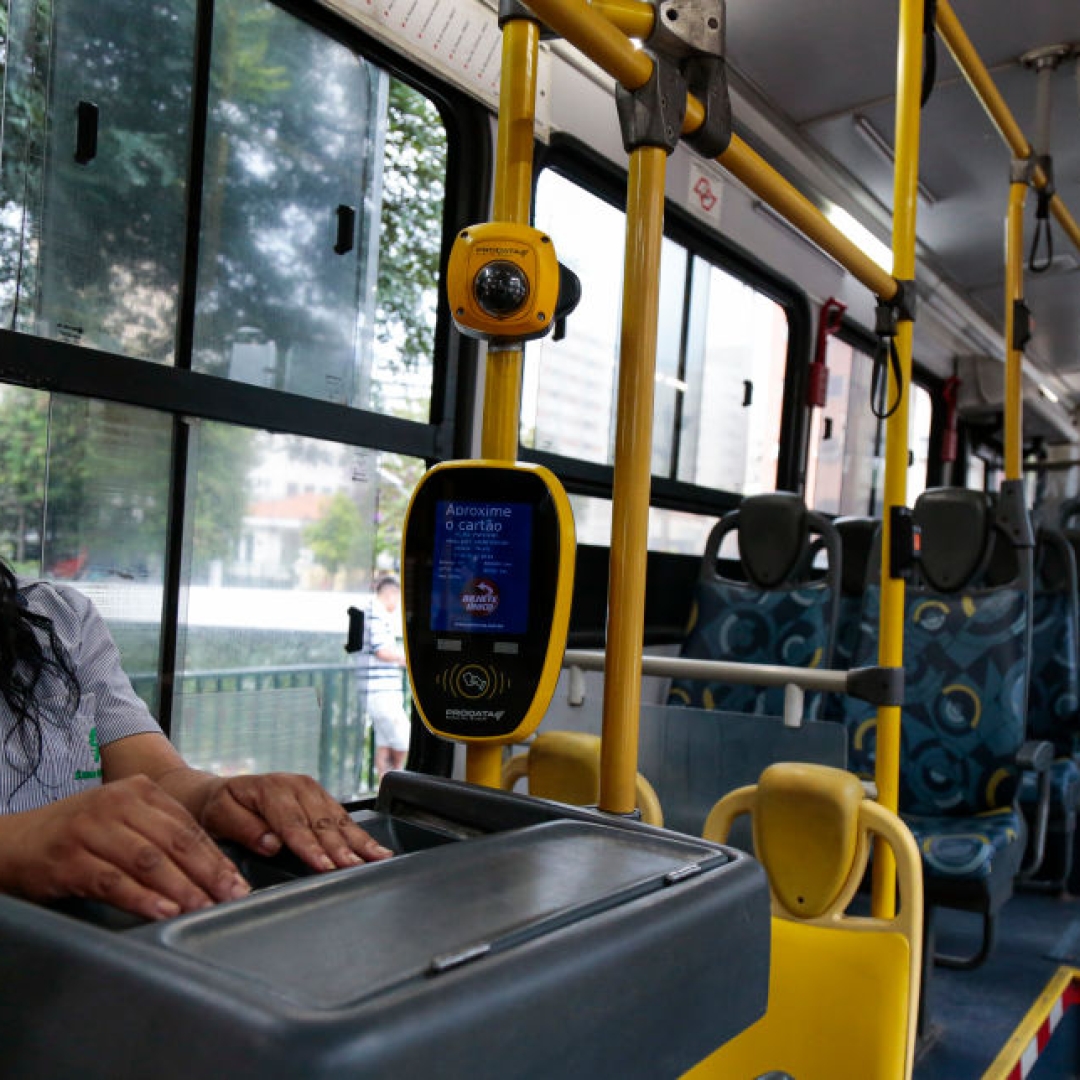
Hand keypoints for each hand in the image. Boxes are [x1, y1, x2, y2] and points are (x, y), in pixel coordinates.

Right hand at [0, 776, 250, 920]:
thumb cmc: (81, 834)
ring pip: (149, 861)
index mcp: (140, 791)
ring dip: (181, 888)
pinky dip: (142, 898)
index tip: (237, 884)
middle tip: (230, 899)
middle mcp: (119, 804)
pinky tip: (163, 912)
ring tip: (202, 908)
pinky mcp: (70, 859)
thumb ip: (162, 836)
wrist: (16, 841)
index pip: (189, 827)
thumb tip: (212, 872)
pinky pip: (114, 882)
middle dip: (208, 873)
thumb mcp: (125, 821)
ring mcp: (93, 830)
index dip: (216, 858)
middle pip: (175, 842)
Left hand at [193, 773, 392, 871]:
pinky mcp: (320, 796)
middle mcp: (296, 786)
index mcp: (271, 789)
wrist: (216, 792)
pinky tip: (375, 847)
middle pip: (322, 822)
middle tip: (356, 867)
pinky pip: (342, 816)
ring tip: (378, 858)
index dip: (310, 847)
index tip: (324, 866)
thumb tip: (272, 844)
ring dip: (358, 841)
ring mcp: (311, 789)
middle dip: (341, 847)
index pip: (294, 824)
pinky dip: (359, 834)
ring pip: (338, 819)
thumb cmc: (216, 808)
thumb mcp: (218, 817)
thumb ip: (244, 829)